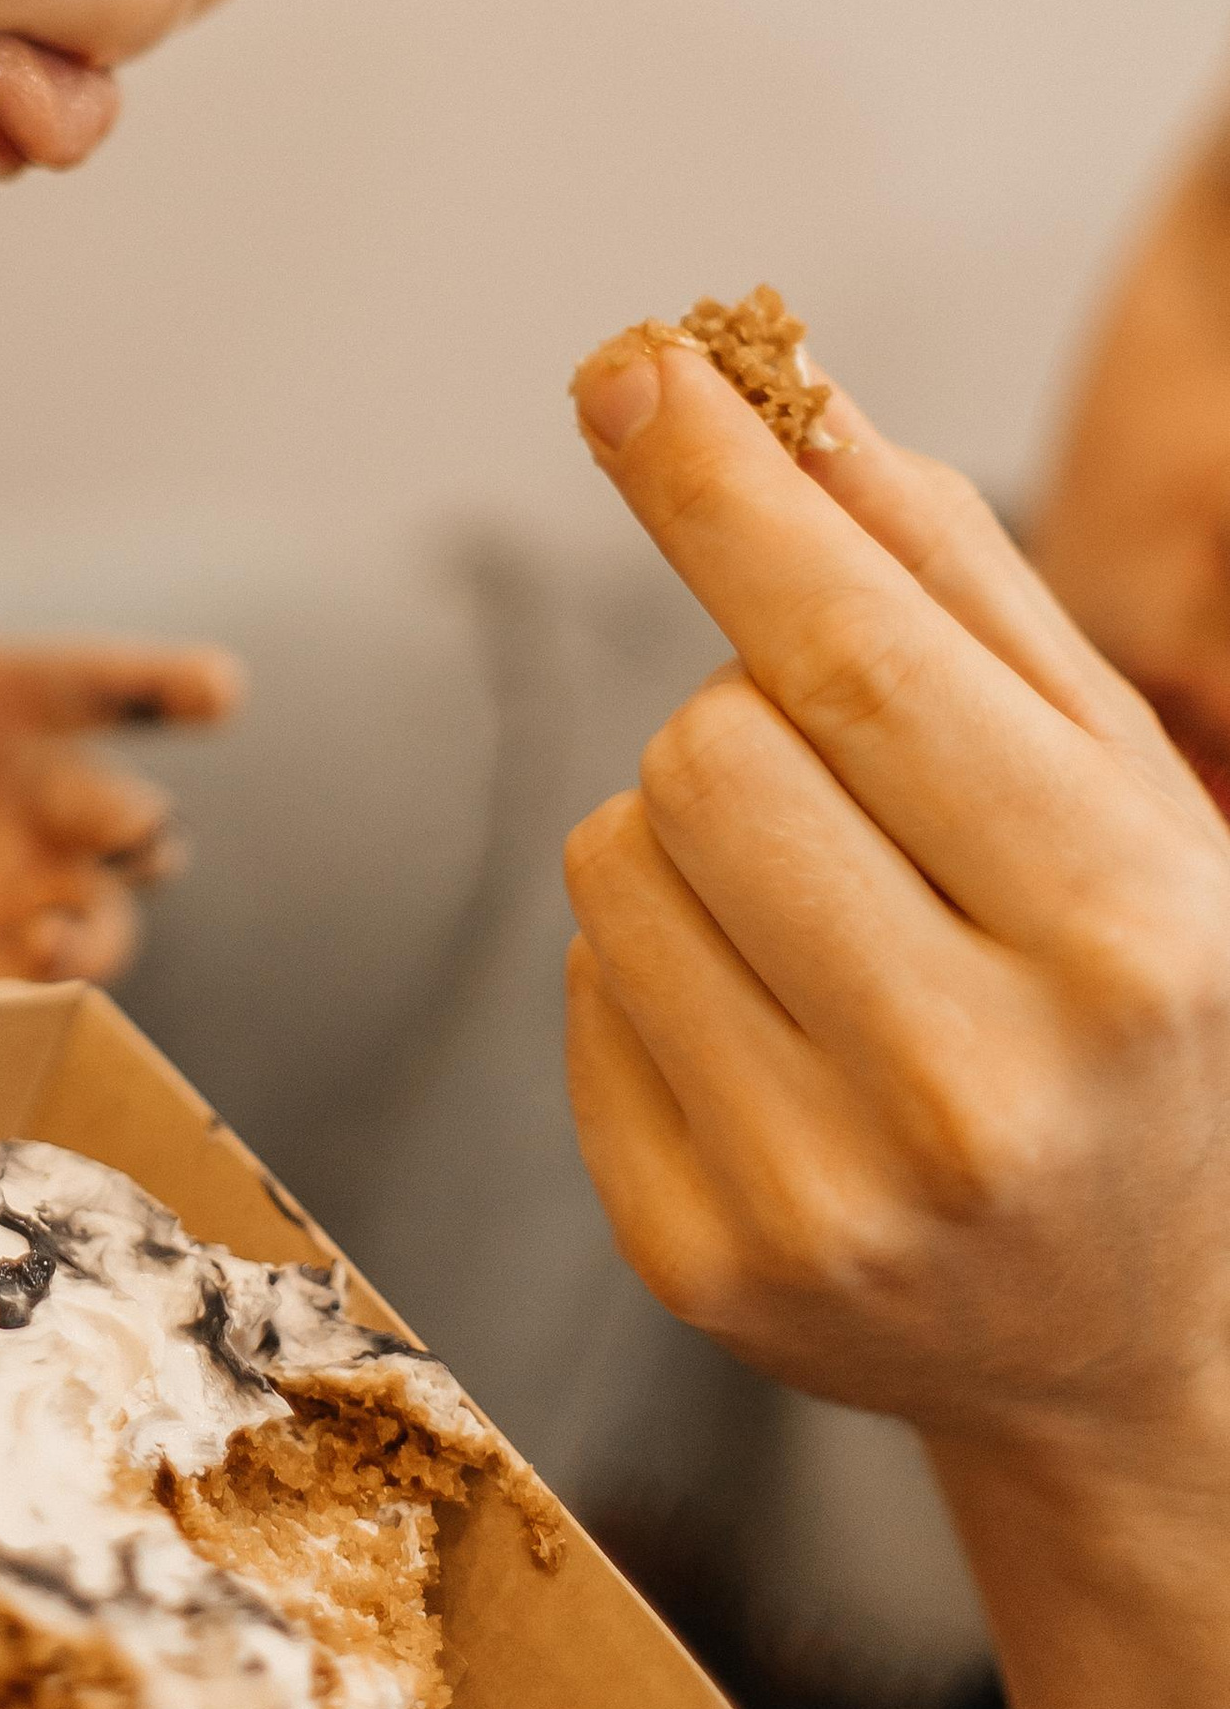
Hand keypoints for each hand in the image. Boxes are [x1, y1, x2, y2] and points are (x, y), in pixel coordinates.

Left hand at [0, 585, 241, 990]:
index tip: (222, 689)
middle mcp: (34, 794)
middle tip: (131, 829)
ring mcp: (7, 880)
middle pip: (116, 815)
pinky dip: (17, 1000)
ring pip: (97, 916)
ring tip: (55, 936)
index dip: (165, 686)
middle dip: (134, 824)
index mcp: (14, 701)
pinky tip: (3, 1009)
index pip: (100, 687)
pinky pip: (11, 987)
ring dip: (94, 932)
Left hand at [561, 335, 1229, 1470]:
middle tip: (849, 791)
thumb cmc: (1126, 1002)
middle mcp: (976, 1085)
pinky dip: (646, 969)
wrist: (1130, 1342)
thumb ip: (956, 581)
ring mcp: (827, 1200)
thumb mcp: (1116, 783)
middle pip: (704, 752)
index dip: (722, 499)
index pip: (855, 660)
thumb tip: (780, 390)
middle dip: (745, 719)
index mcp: (1117, 929)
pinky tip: (776, 1032)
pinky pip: (578, 994)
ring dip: (683, 840)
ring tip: (821, 920)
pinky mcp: (705, 1268)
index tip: (629, 366)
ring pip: (610, 860)